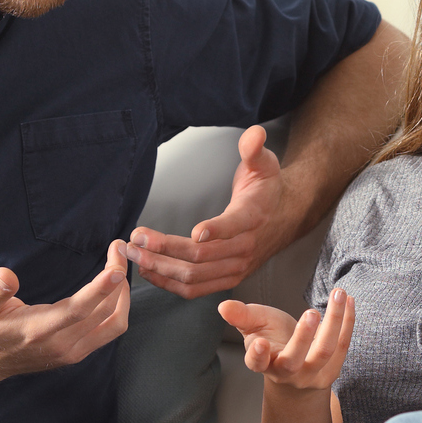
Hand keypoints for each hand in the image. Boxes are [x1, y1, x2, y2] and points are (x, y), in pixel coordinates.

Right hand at [0, 239, 131, 382]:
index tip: (116, 268)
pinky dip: (117, 309)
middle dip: (118, 281)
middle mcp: (60, 345)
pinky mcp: (76, 354)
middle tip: (119, 251)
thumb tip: (6, 275)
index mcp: (37, 331)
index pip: (78, 310)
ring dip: (123, 296)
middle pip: (105, 314)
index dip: (100, 289)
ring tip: (119, 268)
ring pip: (114, 325)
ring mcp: (71, 352)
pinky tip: (114, 290)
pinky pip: (108, 332)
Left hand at [128, 125, 289, 298]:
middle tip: (136, 239)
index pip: (236, 226)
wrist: (287, 216)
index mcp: (254, 216)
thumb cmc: (267, 189)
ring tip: (134, 255)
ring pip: (194, 277)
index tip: (195, 231)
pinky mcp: (228, 278)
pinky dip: (169, 284)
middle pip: (203, 257)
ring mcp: (237, 267)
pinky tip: (148, 271)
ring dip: (161, 269)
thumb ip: (254, 148)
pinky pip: (195, 289)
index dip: (217, 230)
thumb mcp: (265, 163)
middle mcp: (246, 247)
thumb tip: (254, 133)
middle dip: (165, 250)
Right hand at [219, 288, 354, 390]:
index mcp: (263, 363)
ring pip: (324, 352)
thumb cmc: (272, 339)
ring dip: (334, 321)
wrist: (296, 366)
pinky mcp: (331, 370)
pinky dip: (347, 321)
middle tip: (311, 312)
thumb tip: (223, 307)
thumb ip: (241, 316)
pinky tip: (349, 300)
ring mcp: (311, 375)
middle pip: (294, 360)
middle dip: (303, 337)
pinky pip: (342, 346)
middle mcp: (286, 373)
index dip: (256, 355)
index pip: (256, 363)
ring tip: (338, 294)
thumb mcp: (254, 326)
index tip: (259, 342)